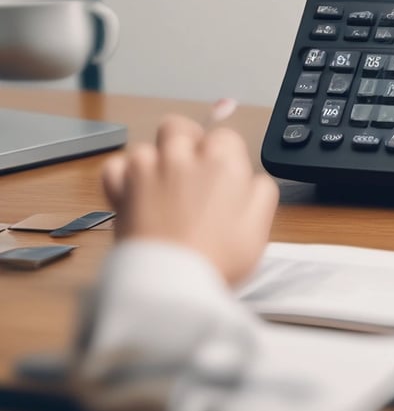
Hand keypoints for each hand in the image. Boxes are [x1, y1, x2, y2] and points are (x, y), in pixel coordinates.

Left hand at [101, 115, 278, 283]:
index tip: (225, 175)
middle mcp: (182, 157)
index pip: (225, 136)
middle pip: (180, 127)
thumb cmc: (219, 257)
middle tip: (191, 167)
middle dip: (186, 141)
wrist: (174, 283)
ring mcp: (147, 171)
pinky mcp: (121, 190)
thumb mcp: (260, 225)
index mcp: (221, 161)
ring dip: (153, 162)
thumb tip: (252, 178)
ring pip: (146, 146)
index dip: (226, 155)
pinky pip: (115, 167)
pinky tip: (134, 190)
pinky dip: (122, 176)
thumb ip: (262, 191)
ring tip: (162, 187)